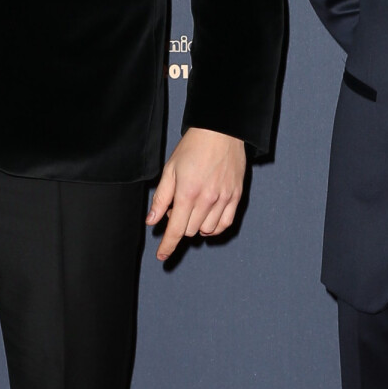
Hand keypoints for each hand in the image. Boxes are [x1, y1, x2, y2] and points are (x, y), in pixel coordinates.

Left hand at [146, 128, 245, 260]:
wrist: (220, 132)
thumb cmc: (193, 148)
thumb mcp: (170, 170)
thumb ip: (161, 198)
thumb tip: (152, 221)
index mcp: (187, 193)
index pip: (175, 230)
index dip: (167, 246)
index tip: (162, 256)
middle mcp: (207, 199)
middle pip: (189, 230)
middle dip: (179, 225)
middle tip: (178, 206)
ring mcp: (223, 199)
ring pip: (207, 230)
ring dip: (196, 226)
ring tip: (194, 208)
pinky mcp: (235, 196)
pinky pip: (225, 224)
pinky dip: (215, 228)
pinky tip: (207, 219)